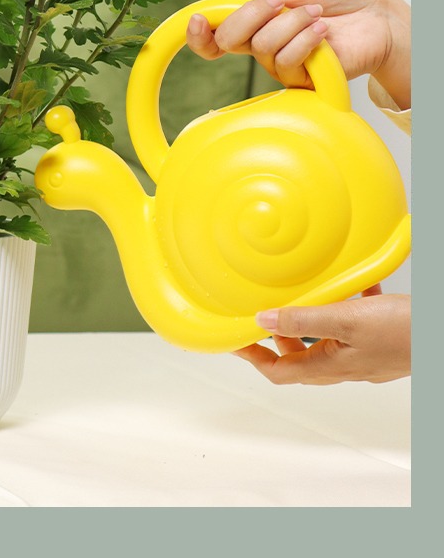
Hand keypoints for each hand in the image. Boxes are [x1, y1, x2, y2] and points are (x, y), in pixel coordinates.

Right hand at [186, 0, 409, 107]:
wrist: (378, 14)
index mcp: (254, 17)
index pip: (213, 34)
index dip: (197, 32)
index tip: (196, 19)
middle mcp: (261, 43)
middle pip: (227, 40)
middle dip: (251, 14)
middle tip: (282, 0)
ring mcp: (280, 63)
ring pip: (261, 47)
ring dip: (291, 23)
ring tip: (317, 14)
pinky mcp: (302, 79)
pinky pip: (286, 61)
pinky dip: (306, 40)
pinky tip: (323, 31)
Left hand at [233, 288, 410, 383]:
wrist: (440, 335)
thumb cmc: (403, 333)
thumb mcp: (346, 321)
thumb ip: (304, 321)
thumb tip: (264, 321)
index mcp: (331, 366)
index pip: (280, 371)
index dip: (253, 357)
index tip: (234, 341)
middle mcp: (345, 365)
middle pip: (300, 357)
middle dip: (278, 337)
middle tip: (264, 314)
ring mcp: (363, 355)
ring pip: (325, 340)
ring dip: (309, 320)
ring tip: (302, 296)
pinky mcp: (379, 341)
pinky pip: (353, 325)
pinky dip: (345, 307)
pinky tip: (350, 286)